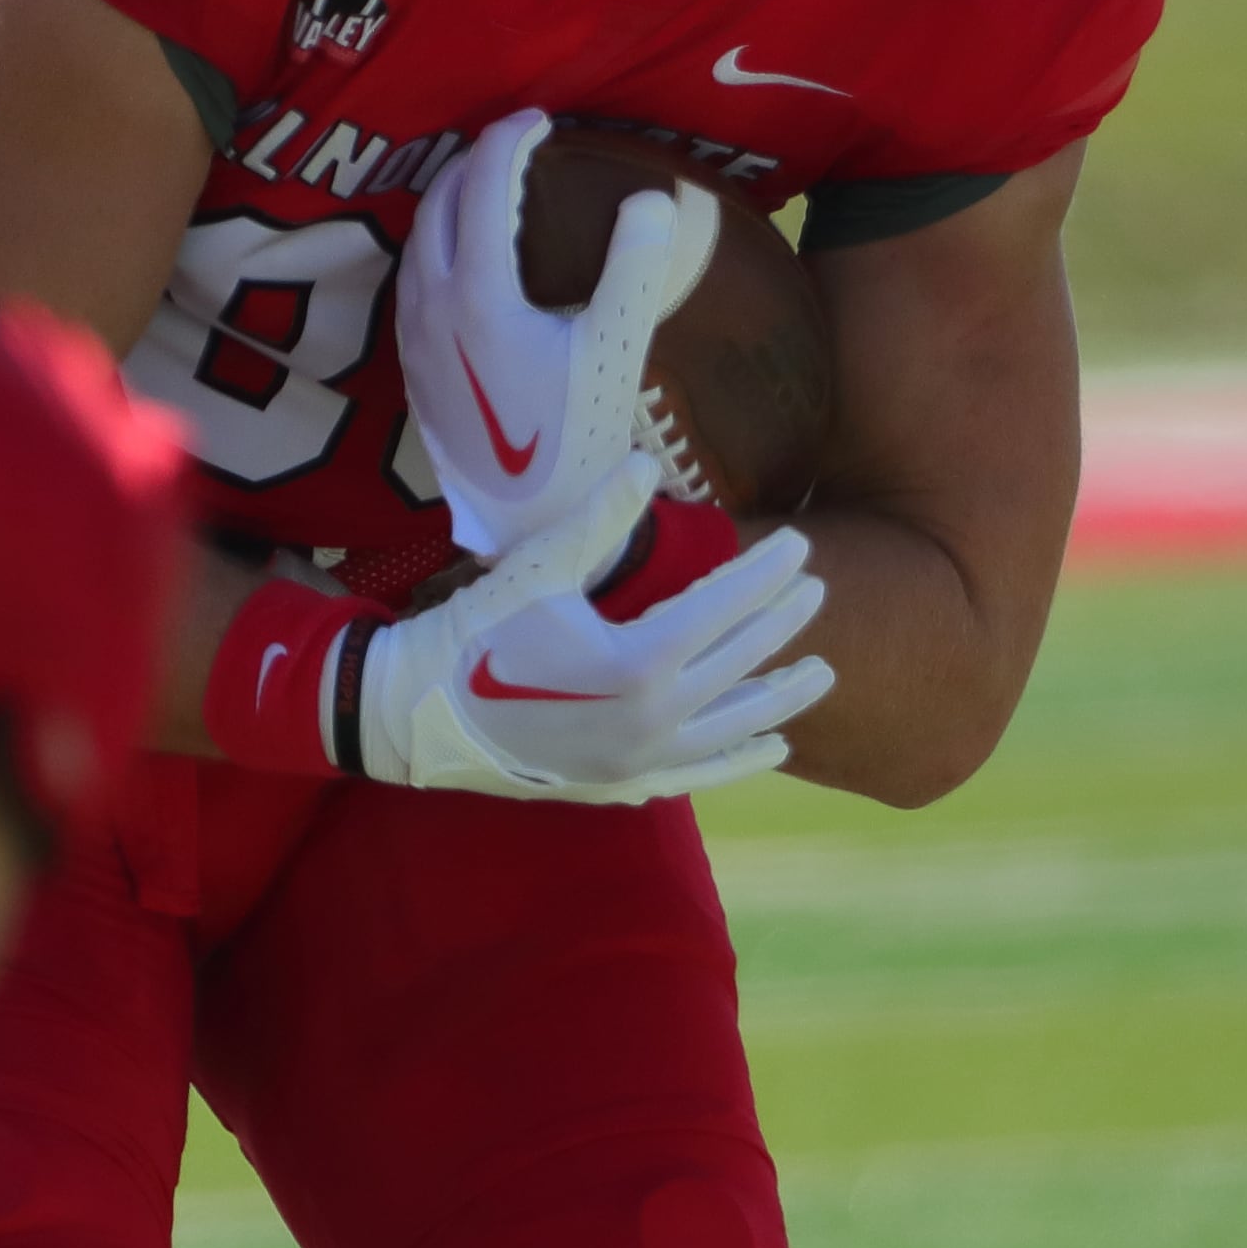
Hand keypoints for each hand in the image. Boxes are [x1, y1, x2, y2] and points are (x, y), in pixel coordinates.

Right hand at [348, 478, 829, 803]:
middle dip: (782, 622)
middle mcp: (653, 719)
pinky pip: (703, 775)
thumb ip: (602, 519)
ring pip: (735, 727)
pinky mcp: (626, 784)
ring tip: (823, 672)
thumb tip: (649, 463)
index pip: (725, 608)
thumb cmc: (480, 633)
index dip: (766, 572)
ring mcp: (643, 760)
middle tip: (816, 588)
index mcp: (638, 662)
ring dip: (782, 697)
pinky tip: (776, 747)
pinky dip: (742, 760)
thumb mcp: (541, 569)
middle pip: (739, 662)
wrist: (423, 714)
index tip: (800, 544)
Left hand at [397, 109, 716, 564]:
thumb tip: (650, 198)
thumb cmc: (576, 437)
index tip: (542, 120)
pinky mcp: (412, 364)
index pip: (484, 186)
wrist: (528, 521)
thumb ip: (634, 270)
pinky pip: (414, 278)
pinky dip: (440, 242)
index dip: (510, 140)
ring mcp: (414, 337)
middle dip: (474, 162)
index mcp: (477, 295)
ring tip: (491, 187)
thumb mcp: (616, 352)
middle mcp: (431, 307)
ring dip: (450, 201)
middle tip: (516, 145)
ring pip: (418, 241)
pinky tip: (470, 256)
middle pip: (438, 203)